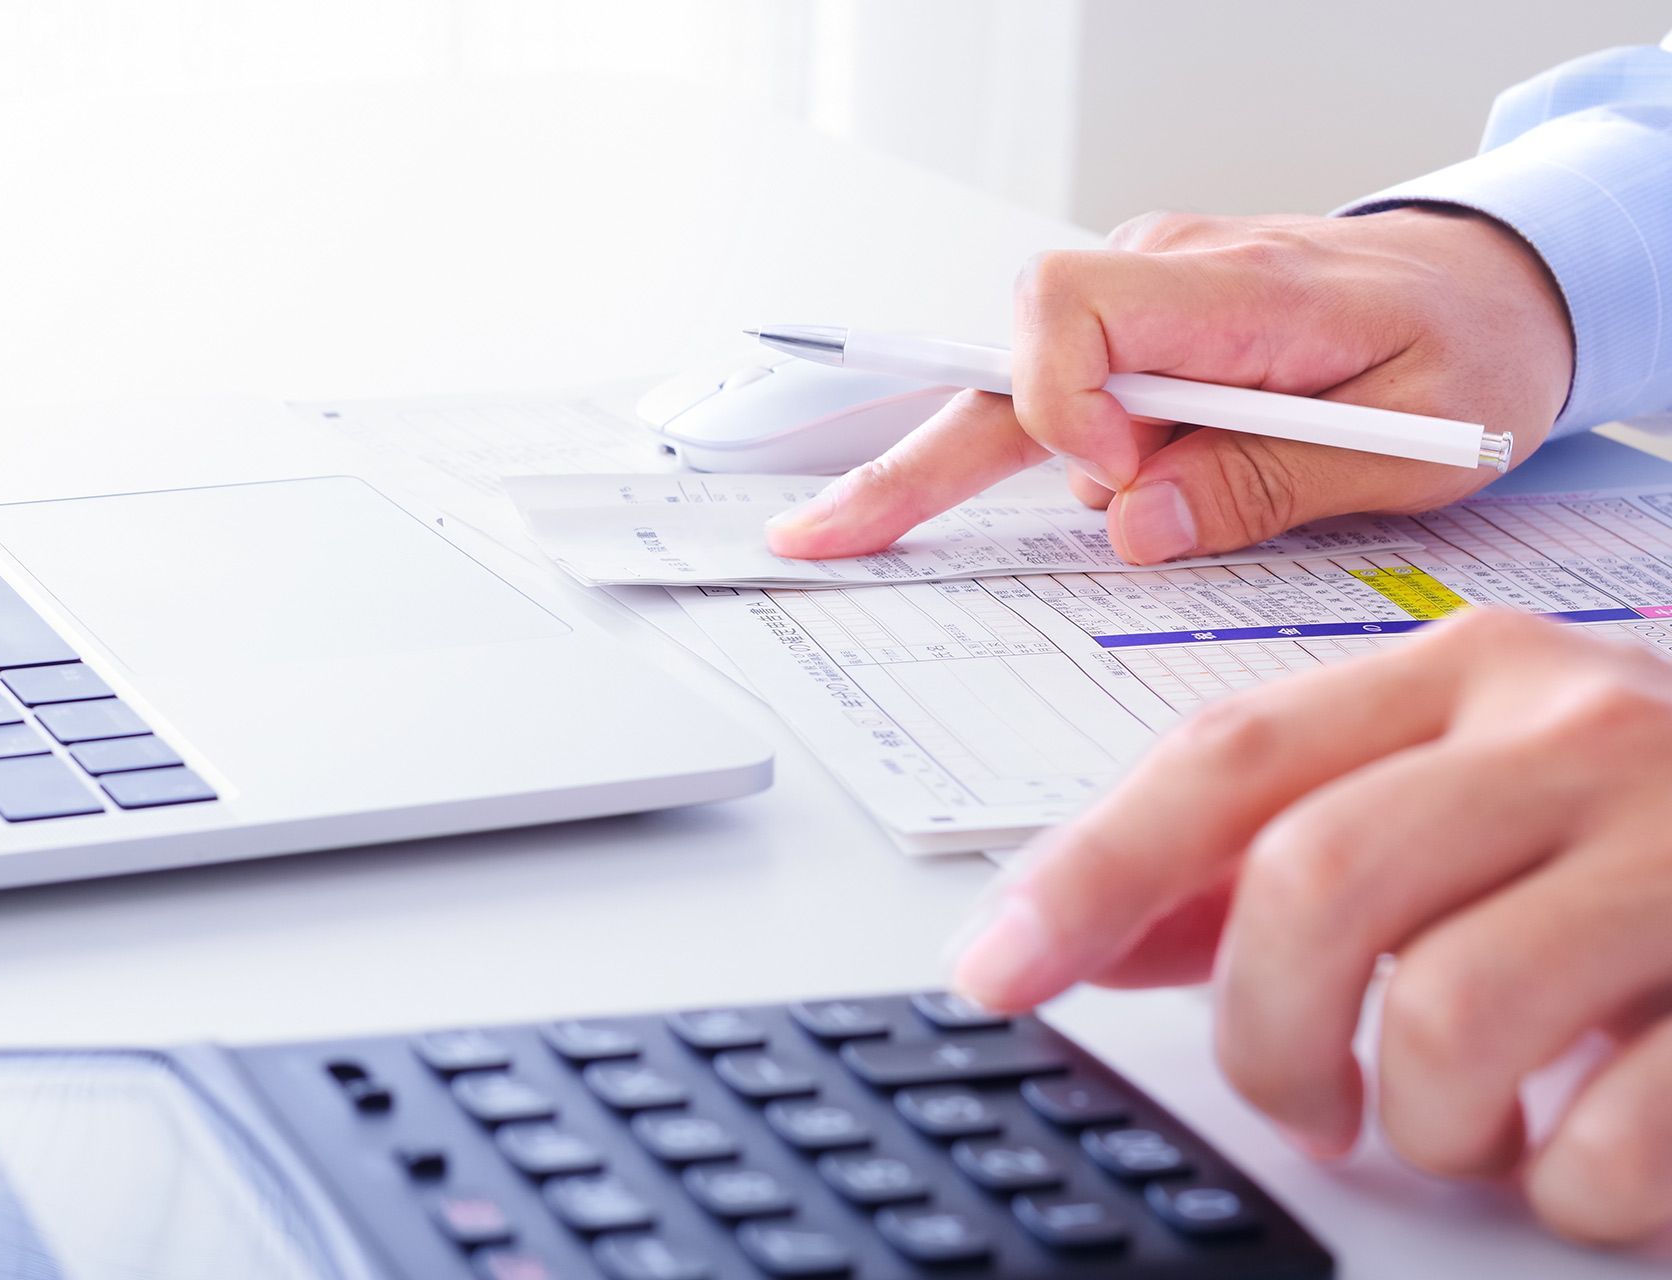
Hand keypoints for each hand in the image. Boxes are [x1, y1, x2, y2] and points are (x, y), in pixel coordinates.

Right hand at [765, 208, 1572, 563]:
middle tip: (822, 535)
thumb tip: (1131, 521)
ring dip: (1020, 474)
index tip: (1115, 478)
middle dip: (911, 463)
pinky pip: (1058, 399)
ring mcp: (1142, 302)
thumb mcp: (1414, 443)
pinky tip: (1042, 494)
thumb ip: (1269, 480)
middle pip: (1001, 364)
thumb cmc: (1469, 348)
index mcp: (1237, 289)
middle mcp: (1166, 278)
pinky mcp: (1138, 335)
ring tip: (1094, 509)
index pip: (1070, 306)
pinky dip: (1034, 457)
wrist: (1494, 285)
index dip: (1061, 404)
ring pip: (1019, 392)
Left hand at [953, 610, 1671, 1243]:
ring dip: (1417, 1121)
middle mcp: (1573, 730)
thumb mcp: (1459, 796)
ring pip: (1443, 1019)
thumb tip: (1097, 930)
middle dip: (1263, 1033)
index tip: (993, 972)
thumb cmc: (1653, 830)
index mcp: (1467, 675)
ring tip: (1465, 1118)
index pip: (1224, 762)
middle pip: (1310, 888)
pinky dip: (1560, 1188)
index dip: (1088, 875)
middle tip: (1300, 1094)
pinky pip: (1603, 1142)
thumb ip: (1278, 850)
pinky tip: (1587, 1151)